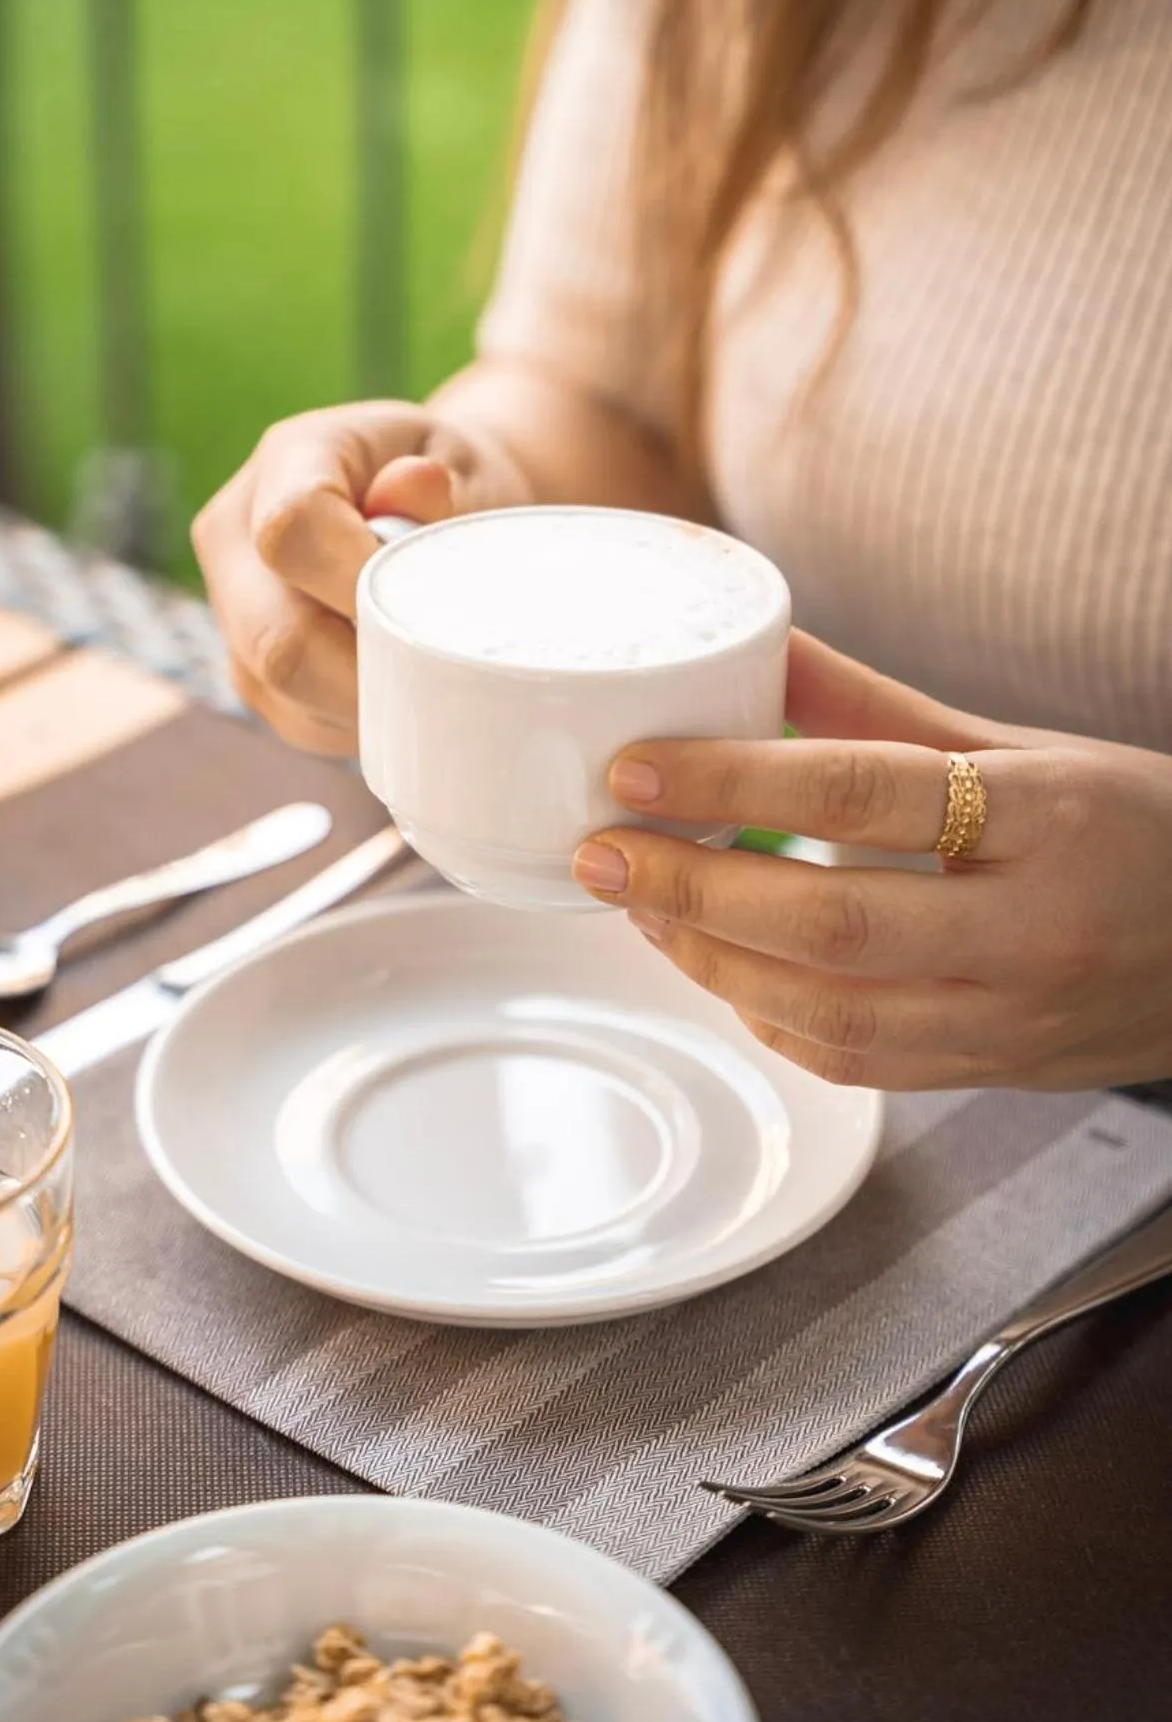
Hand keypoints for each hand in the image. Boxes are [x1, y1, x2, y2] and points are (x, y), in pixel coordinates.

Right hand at [192, 400, 532, 752]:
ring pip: (286, 690)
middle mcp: (235, 536)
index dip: (360, 581)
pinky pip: (303, 720)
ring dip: (371, 697)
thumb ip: (441, 484)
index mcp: (286, 459)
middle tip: (445, 661)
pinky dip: (362, 718)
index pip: (291, 530)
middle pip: (276, 638)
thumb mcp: (464, 462)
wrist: (437, 512)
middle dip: (371, 666)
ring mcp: (232, 612)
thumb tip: (416, 489)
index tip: (428, 599)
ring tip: (429, 662)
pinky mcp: (252, 675)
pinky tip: (402, 683)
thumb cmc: (456, 486)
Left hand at [572, 632, 1171, 1091]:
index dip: (737, 776)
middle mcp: (1031, 928)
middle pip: (829, 921)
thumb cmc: (1132, 832)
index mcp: (1048, 817)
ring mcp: (1013, 1018)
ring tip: (642, 905)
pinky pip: (855, 1063)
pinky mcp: (991, 1073)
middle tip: (601, 853)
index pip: (865, 791)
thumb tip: (758, 647)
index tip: (635, 766)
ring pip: (829, 1013)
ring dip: (711, 960)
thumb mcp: (1020, 747)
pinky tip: (720, 967)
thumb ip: (878, 711)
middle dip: (692, 889)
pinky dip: (768, 1016)